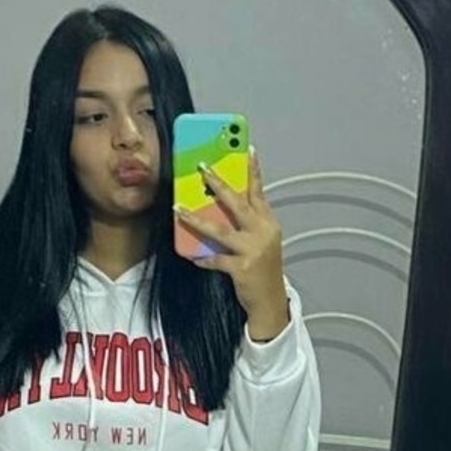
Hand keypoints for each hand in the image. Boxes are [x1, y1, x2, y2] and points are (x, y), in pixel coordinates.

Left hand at [174, 148, 289, 339]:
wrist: (272, 302)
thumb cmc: (263, 269)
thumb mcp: (261, 241)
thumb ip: (246, 223)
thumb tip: (219, 207)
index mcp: (267, 222)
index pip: (258, 191)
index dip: (253, 169)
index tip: (247, 148)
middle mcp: (263, 232)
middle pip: (237, 202)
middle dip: (218, 182)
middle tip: (202, 166)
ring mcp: (253, 250)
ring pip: (221, 229)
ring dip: (197, 219)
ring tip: (179, 209)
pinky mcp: (243, 268)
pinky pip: (216, 259)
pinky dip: (203, 258)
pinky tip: (192, 257)